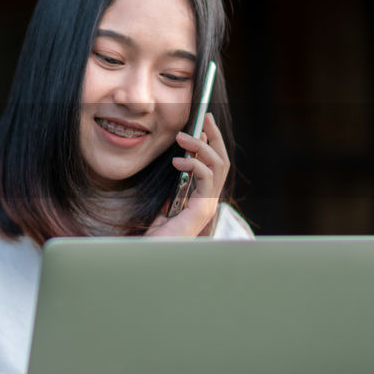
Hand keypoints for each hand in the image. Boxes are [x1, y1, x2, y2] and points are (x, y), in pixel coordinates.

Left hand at [146, 112, 229, 237]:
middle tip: (205, 117)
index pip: (213, 165)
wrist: (152, 256)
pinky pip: (206, 178)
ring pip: (218, 166)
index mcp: (202, 198)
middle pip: (221, 161)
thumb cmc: (157, 236)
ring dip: (201, 146)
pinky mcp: (202, 209)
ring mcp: (208, 205)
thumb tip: (179, 165)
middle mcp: (209, 200)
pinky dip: (194, 164)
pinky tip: (178, 161)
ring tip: (182, 137)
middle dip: (214, 136)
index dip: (211, 143)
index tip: (203, 126)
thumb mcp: (166, 206)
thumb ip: (176, 189)